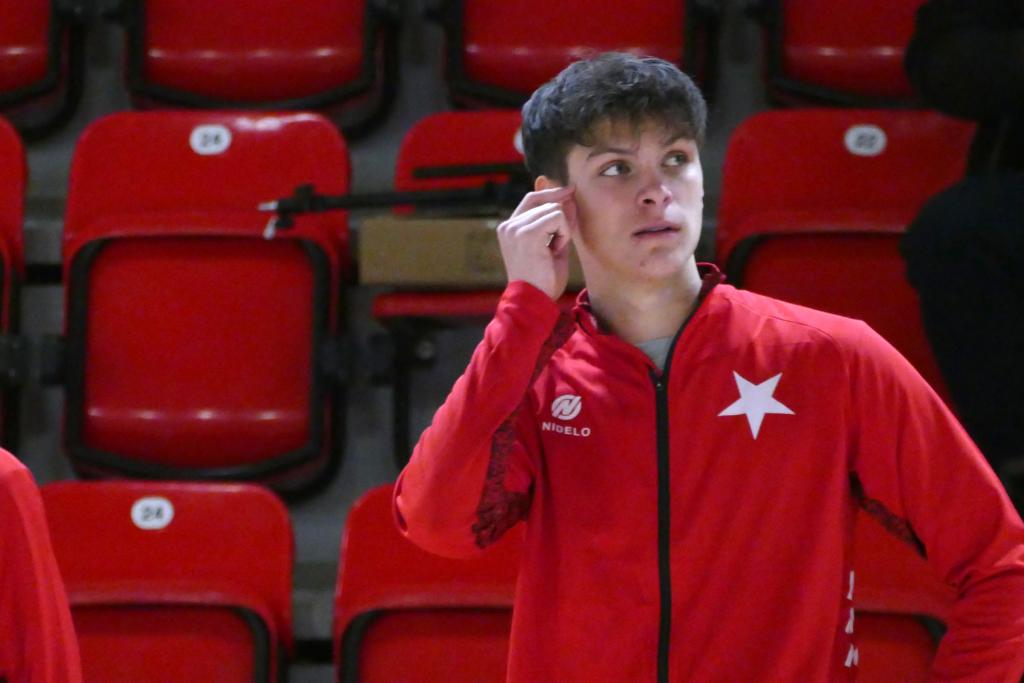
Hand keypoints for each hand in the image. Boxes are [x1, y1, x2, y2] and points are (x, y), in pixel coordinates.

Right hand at [496, 185, 576, 299]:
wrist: (534, 301)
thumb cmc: (543, 280)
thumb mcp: (551, 245)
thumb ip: (555, 221)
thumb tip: (567, 195)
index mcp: (509, 228)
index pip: (531, 199)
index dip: (551, 192)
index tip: (569, 191)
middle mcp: (508, 225)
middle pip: (543, 201)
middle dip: (560, 219)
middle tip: (557, 245)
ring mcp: (515, 228)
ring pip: (554, 209)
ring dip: (562, 230)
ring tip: (553, 252)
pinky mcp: (526, 232)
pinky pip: (557, 218)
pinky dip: (563, 234)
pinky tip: (555, 251)